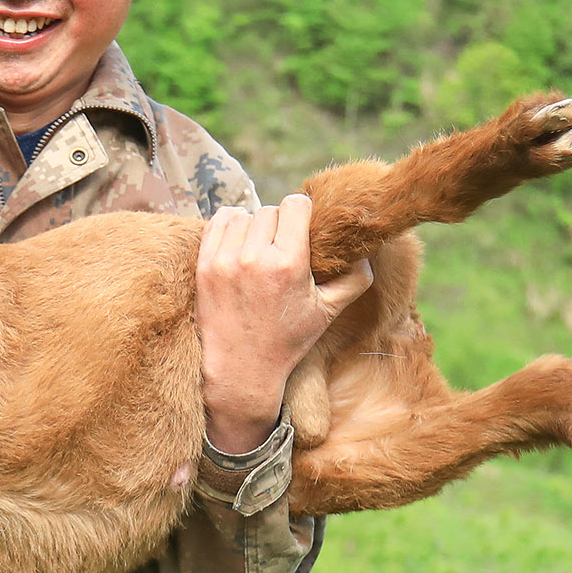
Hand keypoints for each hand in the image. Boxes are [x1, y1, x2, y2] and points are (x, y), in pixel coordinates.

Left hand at [196, 194, 373, 453]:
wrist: (240, 367)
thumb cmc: (287, 340)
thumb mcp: (328, 312)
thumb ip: (355, 280)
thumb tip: (366, 253)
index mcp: (289, 263)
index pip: (295, 205)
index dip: (303, 211)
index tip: (304, 224)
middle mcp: (255, 257)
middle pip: (270, 210)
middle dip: (279, 223)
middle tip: (283, 244)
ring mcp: (225, 260)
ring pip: (243, 215)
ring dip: (253, 226)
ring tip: (261, 247)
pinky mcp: (205, 264)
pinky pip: (218, 222)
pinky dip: (229, 225)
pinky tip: (239, 239)